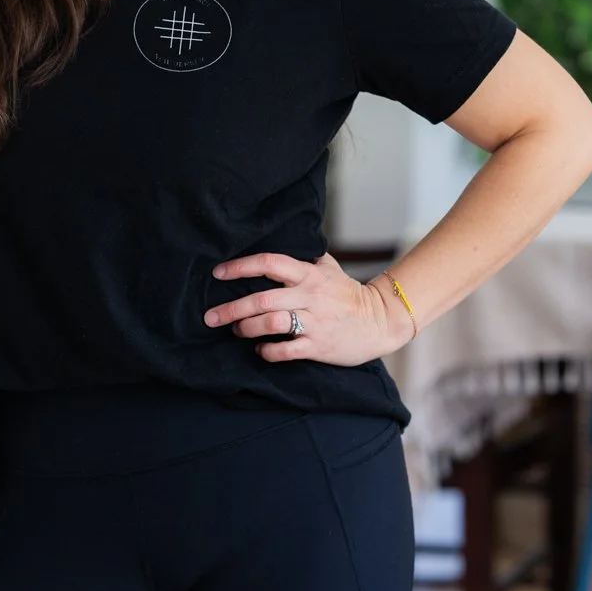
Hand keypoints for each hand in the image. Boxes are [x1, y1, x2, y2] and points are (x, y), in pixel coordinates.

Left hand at [203, 249, 410, 365]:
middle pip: (262, 299)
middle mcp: (309, 296)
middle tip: (210, 317)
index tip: (218, 273)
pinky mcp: (319, 346)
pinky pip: (286, 350)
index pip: (269, 262)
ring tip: (237, 331)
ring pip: (270, 324)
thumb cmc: (349, 294)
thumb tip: (284, 239)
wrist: (380, 322)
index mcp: (309, 274)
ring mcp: (314, 322)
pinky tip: (261, 350)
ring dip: (247, 329)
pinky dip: (268, 351)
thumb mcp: (329, 268)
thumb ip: (305, 257)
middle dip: (231, 309)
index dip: (240, 267)